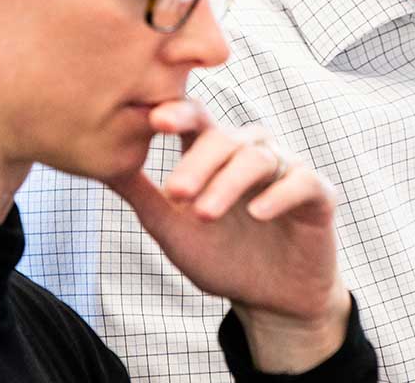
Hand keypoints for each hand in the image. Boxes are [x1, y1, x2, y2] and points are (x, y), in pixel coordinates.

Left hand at [106, 99, 349, 372]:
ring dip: (228, 183)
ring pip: (257, 158)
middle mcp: (250, 151)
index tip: (152, 119)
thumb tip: (97, 161)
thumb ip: (140, 194)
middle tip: (175, 192)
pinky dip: (279, 194)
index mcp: (214, 152)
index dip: (176, 113)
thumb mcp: (172, 229)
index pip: (195, 119)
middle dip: (197, 163)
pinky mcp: (317, 193)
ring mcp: (285, 168)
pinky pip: (301, 181)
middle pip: (223, 138)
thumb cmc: (221, 257)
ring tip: (204, 213)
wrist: (270, 300)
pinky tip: (257, 212)